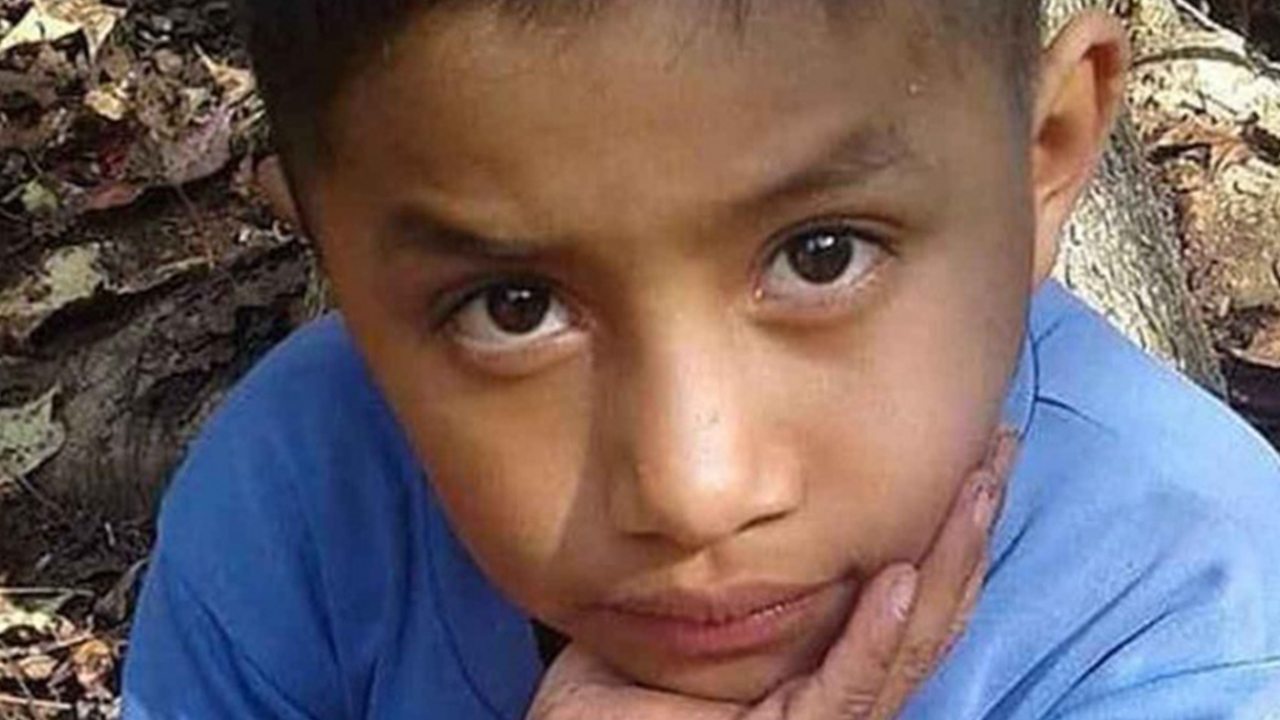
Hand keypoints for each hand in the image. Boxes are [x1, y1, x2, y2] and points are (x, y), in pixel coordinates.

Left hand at [526, 428, 1017, 719]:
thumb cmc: (615, 698)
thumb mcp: (680, 612)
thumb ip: (720, 564)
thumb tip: (734, 483)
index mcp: (822, 662)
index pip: (904, 592)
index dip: (945, 528)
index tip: (969, 453)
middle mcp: (839, 691)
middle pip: (929, 609)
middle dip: (968, 530)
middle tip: (999, 449)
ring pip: (909, 643)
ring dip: (947, 564)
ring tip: (976, 491)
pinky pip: (848, 686)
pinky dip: (878, 633)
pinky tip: (900, 577)